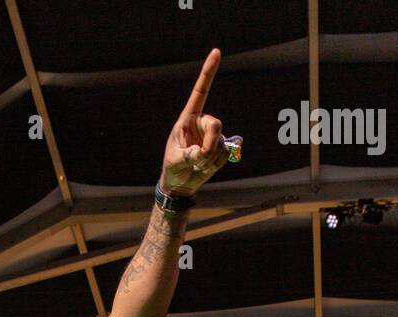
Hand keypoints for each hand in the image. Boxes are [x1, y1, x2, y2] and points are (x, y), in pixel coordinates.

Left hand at [160, 48, 229, 195]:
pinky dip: (215, 164)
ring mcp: (213, 136)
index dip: (208, 72)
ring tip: (196, 165)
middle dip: (210, 143)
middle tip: (200, 158)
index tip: (217, 52)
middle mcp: (202, 123)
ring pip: (220, 142)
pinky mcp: (220, 149)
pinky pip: (225, 154)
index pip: (200, 92)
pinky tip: (204, 167)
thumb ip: (189, 156)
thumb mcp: (175, 161)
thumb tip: (203, 154)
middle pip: (216, 124)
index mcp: (188, 118)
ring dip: (209, 159)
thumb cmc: (172, 168)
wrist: (179, 185)